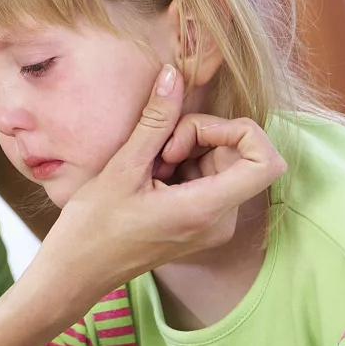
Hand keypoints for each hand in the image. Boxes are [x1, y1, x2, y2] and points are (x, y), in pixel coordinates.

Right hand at [24, 65, 286, 311]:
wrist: (77, 271)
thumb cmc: (93, 226)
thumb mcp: (123, 167)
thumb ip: (155, 120)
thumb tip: (174, 75)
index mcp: (206, 210)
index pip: (267, 161)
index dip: (238, 131)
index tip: (190, 131)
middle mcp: (221, 221)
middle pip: (239, 156)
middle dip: (199, 138)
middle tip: (156, 149)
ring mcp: (214, 225)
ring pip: (222, 165)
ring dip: (188, 153)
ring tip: (147, 166)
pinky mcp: (202, 225)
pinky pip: (209, 181)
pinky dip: (184, 168)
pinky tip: (149, 177)